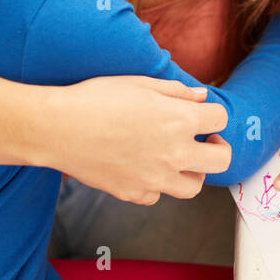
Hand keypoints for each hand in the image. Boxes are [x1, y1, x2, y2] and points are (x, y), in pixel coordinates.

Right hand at [51, 76, 228, 204]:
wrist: (58, 128)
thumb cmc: (96, 98)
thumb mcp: (140, 83)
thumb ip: (176, 92)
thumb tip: (201, 98)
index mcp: (179, 120)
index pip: (221, 119)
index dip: (214, 114)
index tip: (203, 114)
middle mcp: (174, 153)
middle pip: (220, 160)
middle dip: (218, 147)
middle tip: (204, 140)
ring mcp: (155, 179)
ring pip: (194, 186)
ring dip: (192, 171)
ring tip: (177, 157)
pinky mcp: (134, 193)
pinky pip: (157, 196)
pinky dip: (156, 184)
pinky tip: (144, 167)